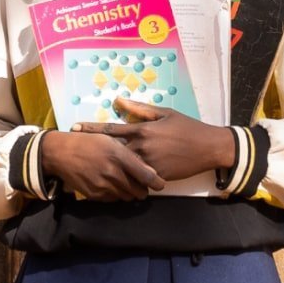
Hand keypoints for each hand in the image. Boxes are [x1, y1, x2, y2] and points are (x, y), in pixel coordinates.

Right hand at [38, 129, 164, 200]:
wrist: (61, 153)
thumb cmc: (88, 142)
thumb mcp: (111, 140)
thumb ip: (130, 154)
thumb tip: (148, 169)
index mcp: (119, 156)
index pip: (147, 176)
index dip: (157, 182)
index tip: (160, 184)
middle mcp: (113, 173)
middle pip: (139, 191)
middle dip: (143, 189)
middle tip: (141, 184)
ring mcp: (103, 186)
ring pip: (127, 197)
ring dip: (129, 192)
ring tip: (125, 183)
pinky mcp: (95, 195)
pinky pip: (113, 199)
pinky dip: (115, 194)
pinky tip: (111, 184)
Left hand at [78, 98, 235, 180]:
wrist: (209, 147)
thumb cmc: (188, 127)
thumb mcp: (165, 113)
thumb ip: (140, 108)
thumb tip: (119, 99)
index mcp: (142, 129)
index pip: (111, 129)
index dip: (91, 128)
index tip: (74, 128)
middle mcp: (142, 146)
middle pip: (112, 150)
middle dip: (95, 151)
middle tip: (76, 151)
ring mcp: (149, 162)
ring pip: (123, 167)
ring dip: (109, 168)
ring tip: (91, 169)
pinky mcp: (157, 175)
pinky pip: (137, 179)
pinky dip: (127, 180)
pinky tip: (114, 183)